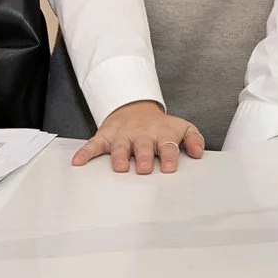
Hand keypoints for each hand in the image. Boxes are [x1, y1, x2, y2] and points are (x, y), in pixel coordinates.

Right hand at [71, 100, 204, 174]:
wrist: (134, 108)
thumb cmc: (159, 126)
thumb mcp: (181, 127)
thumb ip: (193, 139)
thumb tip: (198, 153)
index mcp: (161, 134)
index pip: (167, 145)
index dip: (169, 156)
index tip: (169, 167)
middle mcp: (142, 135)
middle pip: (143, 146)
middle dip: (144, 157)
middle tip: (145, 169)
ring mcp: (122, 135)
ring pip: (120, 146)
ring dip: (120, 156)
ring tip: (120, 167)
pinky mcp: (106, 136)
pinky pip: (94, 144)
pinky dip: (85, 152)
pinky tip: (79, 161)